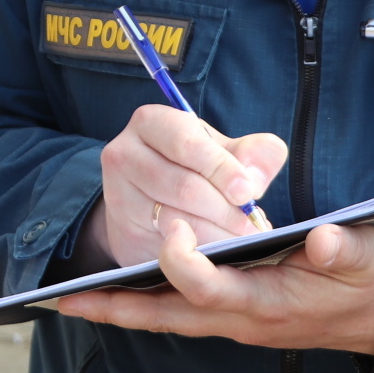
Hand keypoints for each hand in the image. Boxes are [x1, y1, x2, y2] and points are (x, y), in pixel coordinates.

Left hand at [59, 217, 373, 354]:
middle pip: (168, 317)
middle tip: (67, 300)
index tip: (172, 224)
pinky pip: (181, 314)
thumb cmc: (373, 281)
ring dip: (123, 309)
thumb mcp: (370, 258)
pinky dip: (147, 305)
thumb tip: (326, 240)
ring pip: (169, 319)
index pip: (208, 289)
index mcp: (268, 301)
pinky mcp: (236, 315)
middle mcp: (243, 319)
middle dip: (118, 309)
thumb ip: (346, 250)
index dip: (183, 261)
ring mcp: (236, 322)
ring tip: (75, 298)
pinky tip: (121, 292)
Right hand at [78, 105, 286, 269]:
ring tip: (242, 238)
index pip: (187, 143)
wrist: (145, 202)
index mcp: (152, 123)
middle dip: (225, 209)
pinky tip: (218, 249)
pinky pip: (168, 245)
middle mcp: (125, 154)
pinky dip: (200, 249)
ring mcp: (118, 195)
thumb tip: (255, 177)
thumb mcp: (221, 151)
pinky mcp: (123, 232)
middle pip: (183, 185)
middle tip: (252, 225)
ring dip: (217, 233)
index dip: (221, 168)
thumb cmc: (191, 167)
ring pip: (175, 219)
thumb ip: (251, 154)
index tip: (247, 193)